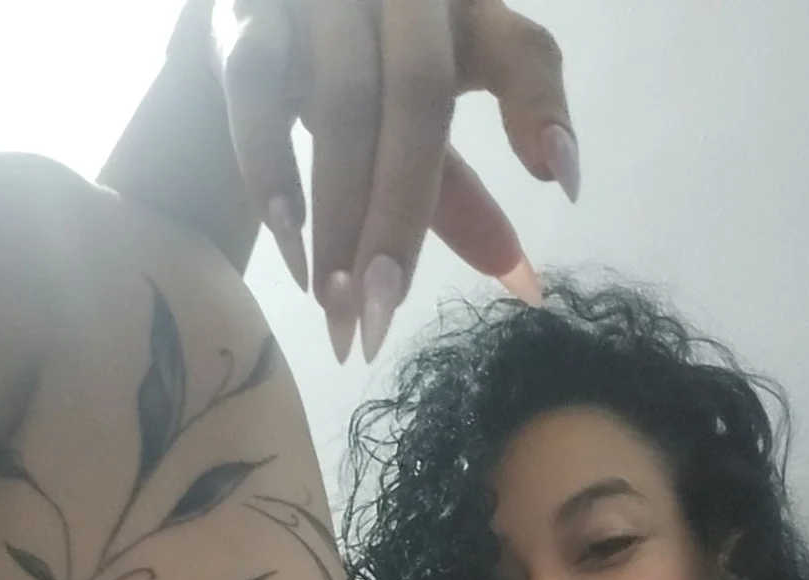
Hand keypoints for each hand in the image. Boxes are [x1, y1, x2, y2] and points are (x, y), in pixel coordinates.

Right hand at [208, 0, 577, 360]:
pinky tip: (290, 247)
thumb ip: (459, 196)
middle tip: (382, 321)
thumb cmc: (356, 73)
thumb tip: (527, 288)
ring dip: (338, 220)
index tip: (560, 186)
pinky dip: (270, 172)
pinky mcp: (247, 11)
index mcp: (462, 12)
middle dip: (400, 218)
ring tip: (337, 308)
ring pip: (339, 107)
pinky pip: (254, 88)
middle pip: (417, 99)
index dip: (541, 109)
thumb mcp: (414, 122)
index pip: (521, 50)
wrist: (249, 12)